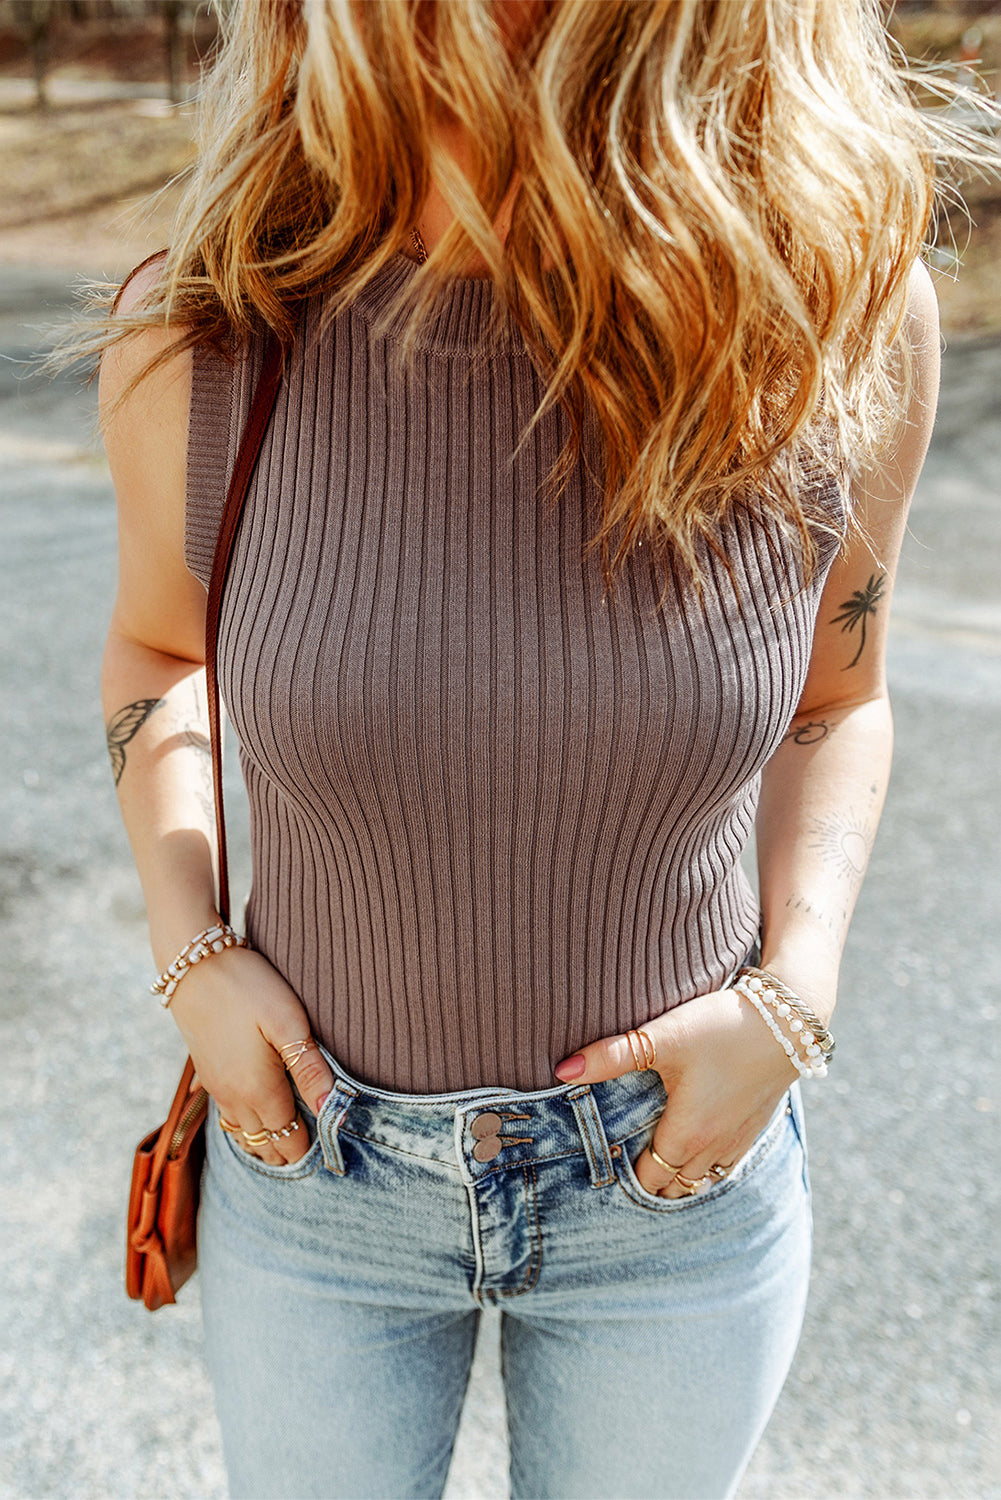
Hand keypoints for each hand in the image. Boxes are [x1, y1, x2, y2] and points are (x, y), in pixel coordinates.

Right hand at [168, 945, 334, 1166]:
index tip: (330, 1154)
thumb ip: (309, 1069)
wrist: (194, 964)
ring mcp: (216, 1087)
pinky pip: (226, 1116)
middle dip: (287, 1152)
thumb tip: (332, 1111)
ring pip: (242, 1133)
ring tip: (288, 1143)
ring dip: (265, 1142)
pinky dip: (244, 1126)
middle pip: (264, 1144)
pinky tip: (255, 1117)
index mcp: (257, 1090)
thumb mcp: (288, 1022)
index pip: (288, 1140)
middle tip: (313, 1153)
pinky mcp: (206, 1072)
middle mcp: (233, 1098)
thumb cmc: (248, 987)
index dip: (308, 1150)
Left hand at [554, 986, 798, 1197]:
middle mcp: (713, 1148)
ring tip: (654, 1162)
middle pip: (674, 1187)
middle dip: (650, 1184)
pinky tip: (695, 1147)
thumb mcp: (661, 1038)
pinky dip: (706, 1166)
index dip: (625, 1178)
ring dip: (679, 1177)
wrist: (787, 1021)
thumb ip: (610, 1056)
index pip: (648, 1179)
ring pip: (702, 1179)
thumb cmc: (720, 1029)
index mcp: (686, 1134)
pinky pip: (726, 1166)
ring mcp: (738, 1140)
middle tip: (623, 1166)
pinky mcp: (755, 1126)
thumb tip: (561, 1070)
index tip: (605, 1166)